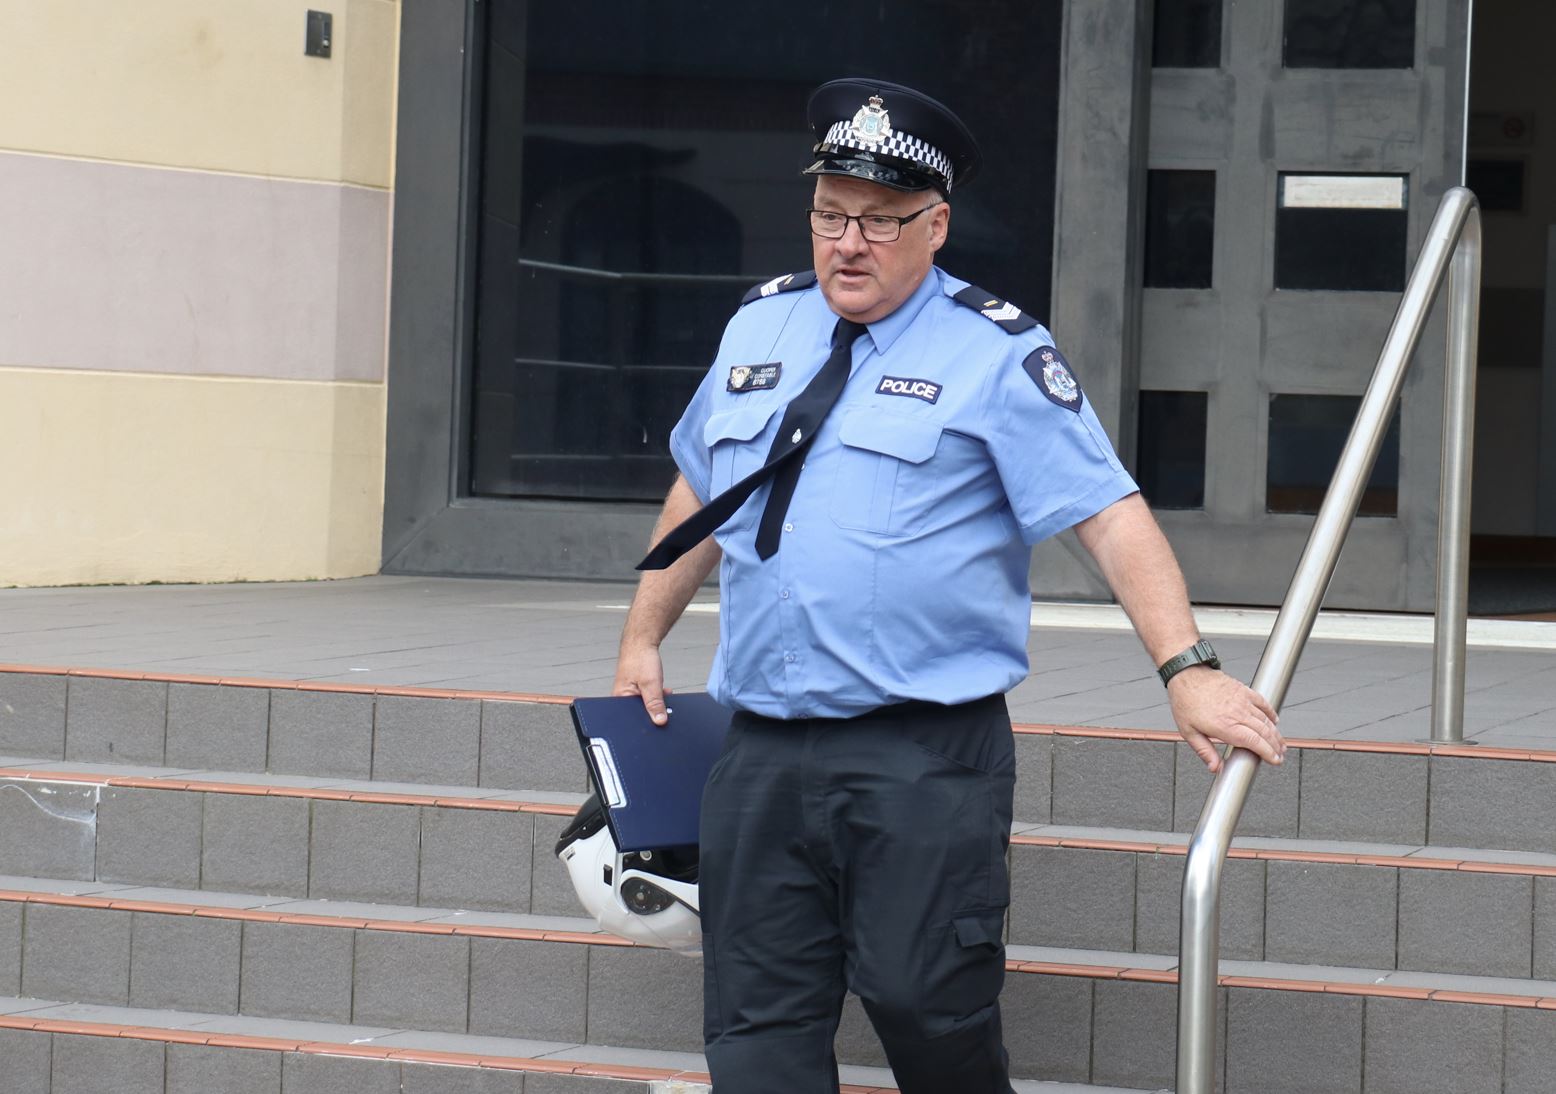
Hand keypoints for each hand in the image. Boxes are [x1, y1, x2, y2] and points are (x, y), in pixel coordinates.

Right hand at [613, 643, 670, 725]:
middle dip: (653, 709)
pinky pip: (646, 698)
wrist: (641, 642)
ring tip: (660, 690)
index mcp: (620, 698)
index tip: (659, 718)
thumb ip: (655, 703)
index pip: (632, 719)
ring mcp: (628, 693)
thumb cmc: (639, 658)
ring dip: (655, 701)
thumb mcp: (651, 684)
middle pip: (639, 713)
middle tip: (662, 702)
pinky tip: (661, 690)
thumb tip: (659, 720)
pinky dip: (655, 695)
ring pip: (644, 705)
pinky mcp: (634, 688)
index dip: (647, 720)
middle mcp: (622, 697)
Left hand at [1167, 668, 1283, 771]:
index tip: (1275, 760)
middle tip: (1280, 755)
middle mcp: (1237, 713)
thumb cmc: (1186, 701)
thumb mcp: (1188, 732)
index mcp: (1225, 726)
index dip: (1268, 753)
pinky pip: (1263, 702)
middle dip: (1276, 746)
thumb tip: (1215, 767)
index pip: (1255, 743)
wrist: (1186, 674)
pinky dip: (1271, 713)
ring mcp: (1242, 701)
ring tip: (1280, 743)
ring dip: (1276, 733)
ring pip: (1266, 719)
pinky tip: (1275, 721)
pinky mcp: (1243, 690)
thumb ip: (1204, 751)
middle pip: (1265, 732)